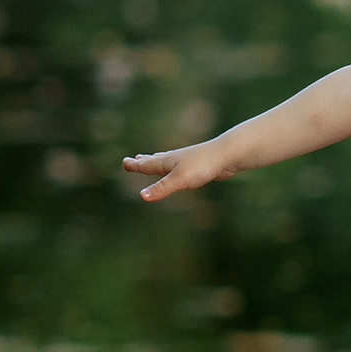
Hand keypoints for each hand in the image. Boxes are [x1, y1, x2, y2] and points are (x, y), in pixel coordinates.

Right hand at [119, 140, 233, 202]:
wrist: (225, 155)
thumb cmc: (202, 166)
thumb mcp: (179, 180)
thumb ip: (162, 188)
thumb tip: (142, 196)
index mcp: (167, 162)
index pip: (146, 165)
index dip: (135, 165)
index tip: (125, 162)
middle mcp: (174, 159)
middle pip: (154, 160)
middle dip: (143, 161)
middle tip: (134, 159)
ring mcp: (186, 160)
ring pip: (166, 160)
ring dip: (156, 160)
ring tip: (151, 158)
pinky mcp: (196, 164)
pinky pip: (179, 165)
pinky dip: (172, 165)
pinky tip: (179, 166)